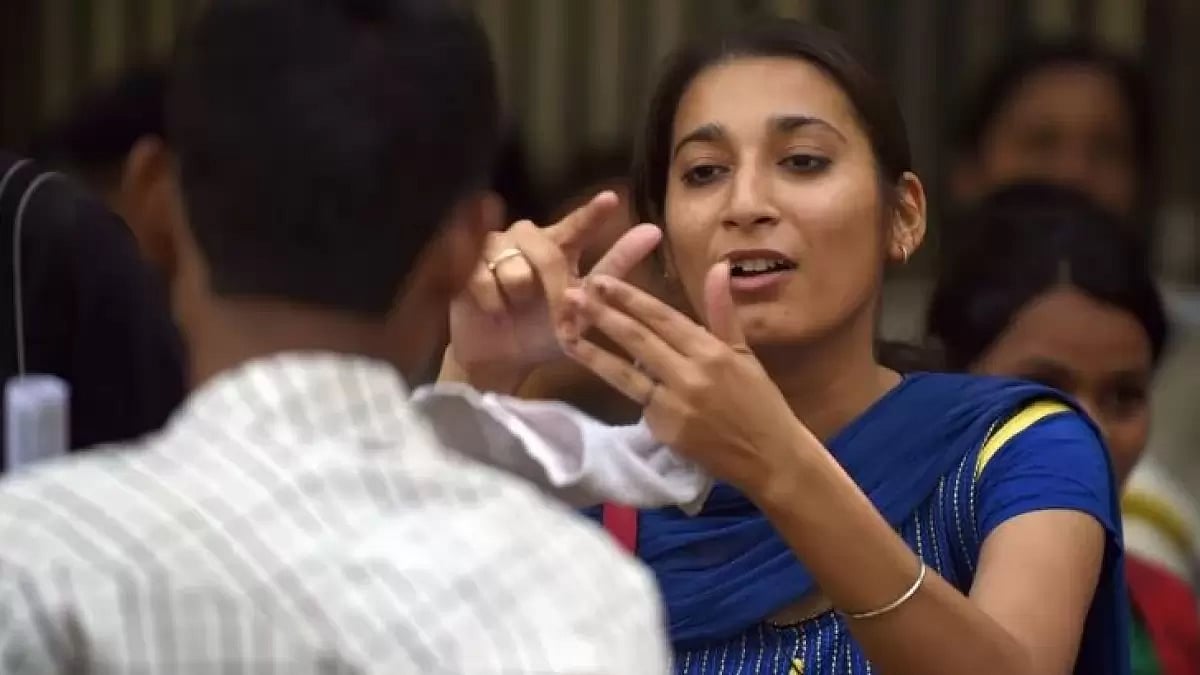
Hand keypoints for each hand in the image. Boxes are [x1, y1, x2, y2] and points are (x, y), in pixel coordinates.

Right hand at [446, 191, 661, 388]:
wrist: (499, 356)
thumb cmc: (542, 329)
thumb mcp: (583, 306)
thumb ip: (614, 266)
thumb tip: (654, 230)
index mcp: (557, 245)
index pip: (577, 225)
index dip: (592, 214)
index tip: (611, 199)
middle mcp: (526, 238)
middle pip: (546, 252)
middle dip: (553, 290)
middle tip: (556, 318)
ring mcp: (494, 246)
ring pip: (515, 268)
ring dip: (518, 298)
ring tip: (513, 308)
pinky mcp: (465, 261)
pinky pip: (485, 278)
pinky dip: (493, 302)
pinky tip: (492, 310)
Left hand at [560, 262, 813, 496]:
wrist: (770, 456)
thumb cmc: (759, 402)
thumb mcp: (744, 354)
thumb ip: (722, 312)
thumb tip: (718, 267)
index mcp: (712, 351)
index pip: (662, 317)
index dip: (629, 298)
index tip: (602, 280)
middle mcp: (691, 375)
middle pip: (639, 339)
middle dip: (603, 315)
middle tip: (572, 295)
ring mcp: (676, 405)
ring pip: (626, 373)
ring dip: (593, 351)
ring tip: (567, 332)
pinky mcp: (666, 431)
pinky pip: (639, 402)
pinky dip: (619, 384)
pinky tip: (596, 366)